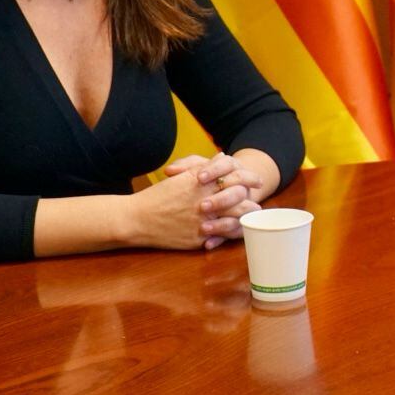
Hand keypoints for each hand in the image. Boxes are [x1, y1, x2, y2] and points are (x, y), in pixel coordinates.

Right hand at [130, 161, 257, 250]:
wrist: (136, 219)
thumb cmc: (157, 196)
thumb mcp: (181, 177)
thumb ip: (203, 166)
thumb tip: (222, 156)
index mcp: (199, 183)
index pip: (233, 176)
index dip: (248, 178)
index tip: (256, 180)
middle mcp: (203, 201)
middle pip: (238, 198)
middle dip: (252, 198)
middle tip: (259, 200)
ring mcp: (201, 221)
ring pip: (233, 219)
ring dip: (246, 217)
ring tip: (254, 216)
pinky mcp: (197, 238)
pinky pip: (221, 237)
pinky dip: (231, 233)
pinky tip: (239, 231)